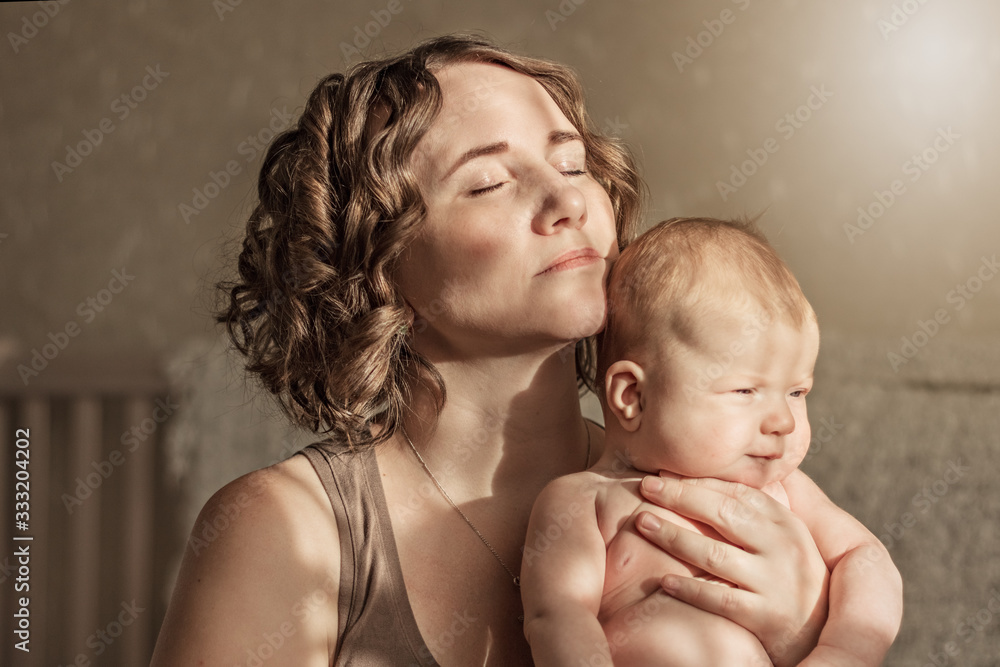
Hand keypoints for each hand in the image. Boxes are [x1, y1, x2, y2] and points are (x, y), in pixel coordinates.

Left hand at [636, 474, 828, 666]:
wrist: (820, 634)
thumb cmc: (788, 578)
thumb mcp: (782, 540)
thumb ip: (752, 514)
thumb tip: (704, 480)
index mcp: (784, 523)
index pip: (737, 492)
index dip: (698, 480)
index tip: (664, 473)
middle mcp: (782, 548)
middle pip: (723, 514)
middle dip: (680, 497)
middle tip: (646, 487)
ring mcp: (775, 582)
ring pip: (715, 554)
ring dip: (674, 536)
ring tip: (643, 523)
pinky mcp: (765, 616)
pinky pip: (719, 598)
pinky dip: (689, 589)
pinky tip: (664, 580)